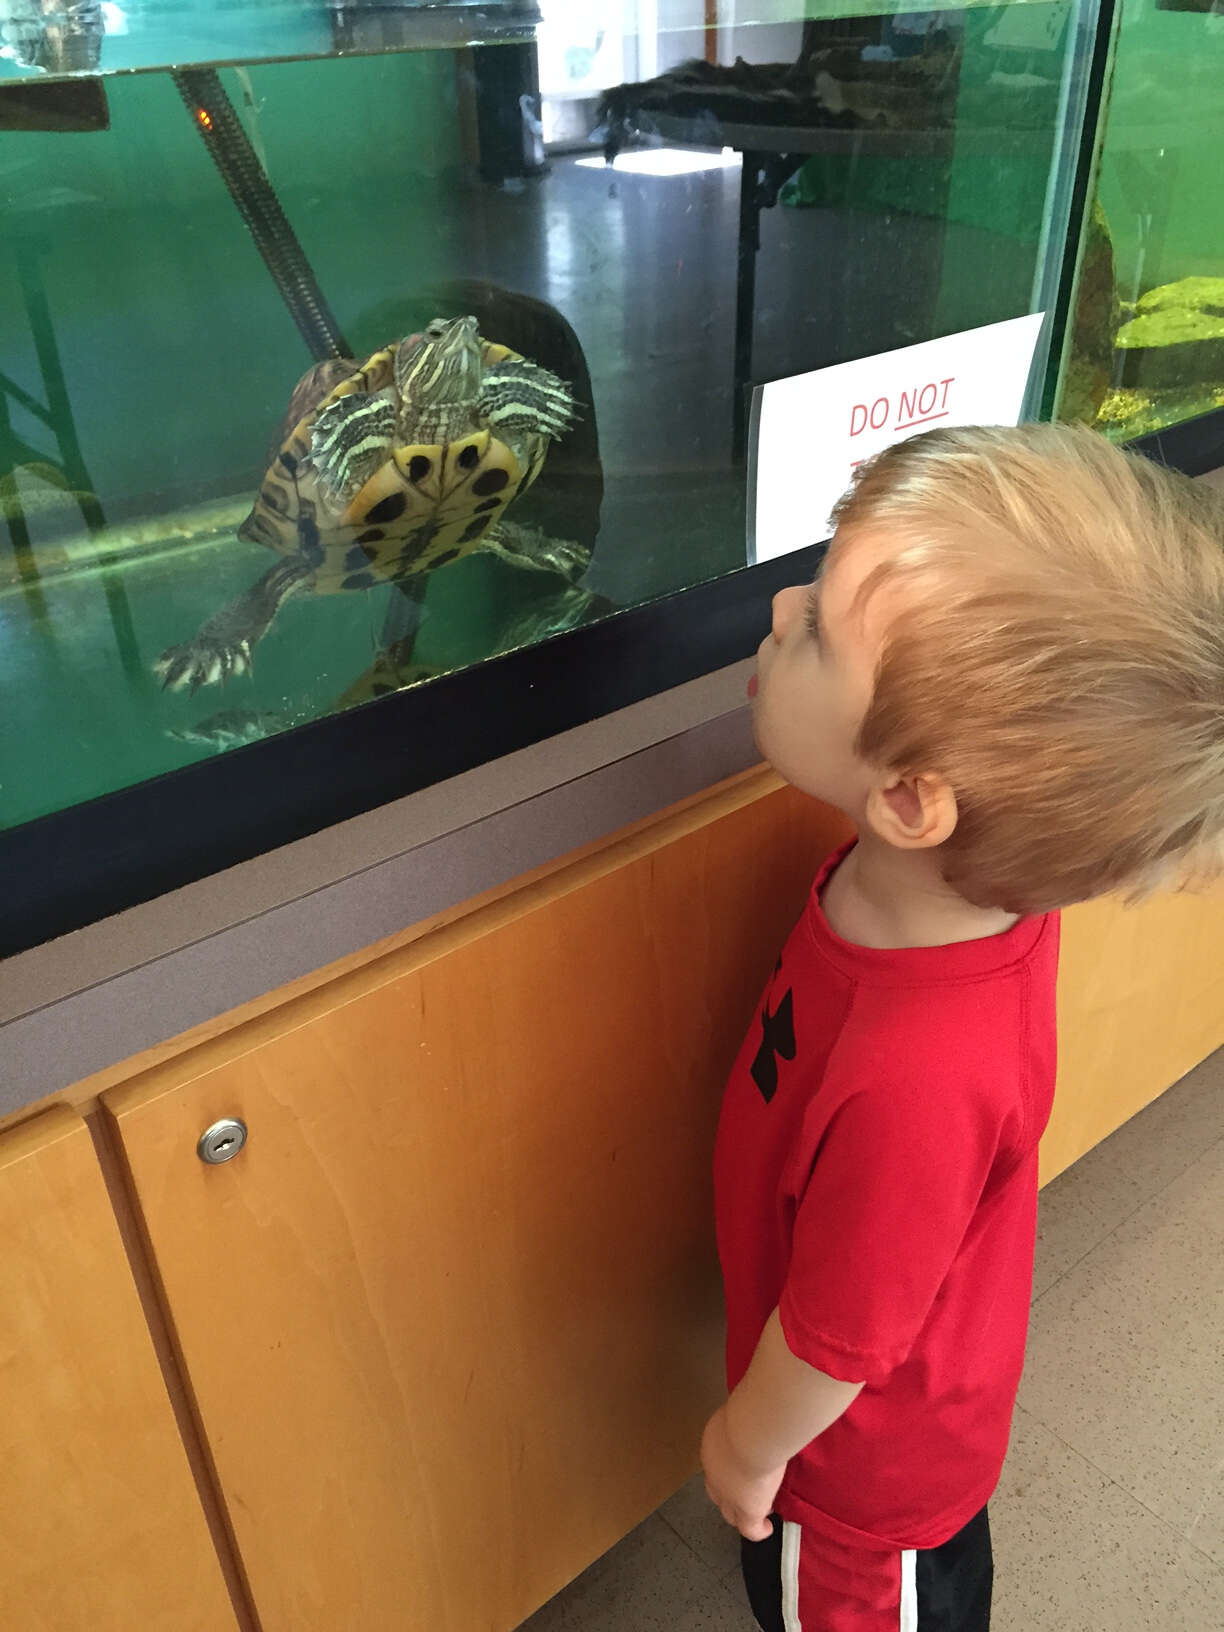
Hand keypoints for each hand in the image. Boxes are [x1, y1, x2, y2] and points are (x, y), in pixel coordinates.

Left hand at [700, 1405, 786, 1541]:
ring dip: (741, 1514)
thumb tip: (755, 1409)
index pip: (716, 1464)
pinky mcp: (748, 1510)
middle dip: (729, 1495)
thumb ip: (744, 1417)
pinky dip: (758, 1530)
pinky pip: (750, 1529)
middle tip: (746, 1493)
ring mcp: (729, 1495)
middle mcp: (715, 1474)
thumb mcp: (741, 1411)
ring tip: (758, 1512)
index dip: (728, 1469)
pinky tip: (767, 1528)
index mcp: (712, 1447)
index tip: (743, 1466)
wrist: (751, 1434)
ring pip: (730, 1514)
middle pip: (717, 1492)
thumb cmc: (747, 1414)